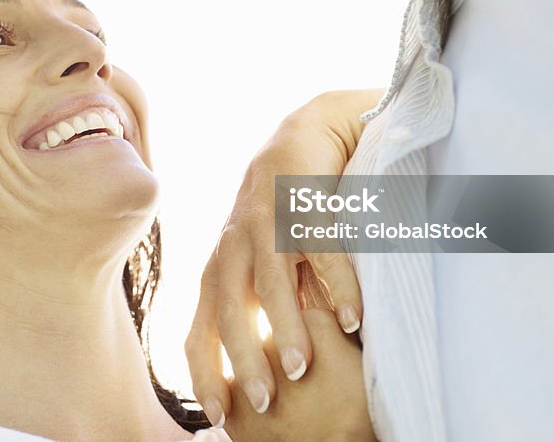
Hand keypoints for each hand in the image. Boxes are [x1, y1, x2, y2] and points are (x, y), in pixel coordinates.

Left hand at [185, 90, 381, 425]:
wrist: (303, 138)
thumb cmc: (279, 217)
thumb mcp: (256, 264)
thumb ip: (253, 308)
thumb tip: (258, 372)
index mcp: (219, 269)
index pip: (200, 329)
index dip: (206, 372)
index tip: (219, 416)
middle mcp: (234, 247)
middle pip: (231, 310)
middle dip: (244, 358)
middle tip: (262, 401)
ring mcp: (268, 224)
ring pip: (271, 282)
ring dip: (285, 327)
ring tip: (301, 369)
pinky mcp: (305, 204)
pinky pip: (322, 250)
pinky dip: (337, 285)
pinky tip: (353, 320)